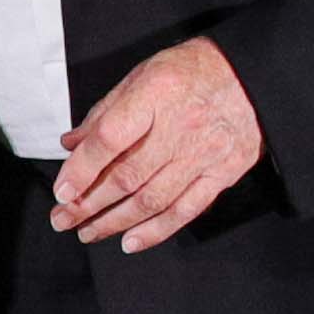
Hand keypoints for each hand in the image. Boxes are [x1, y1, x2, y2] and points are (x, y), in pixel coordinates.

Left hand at [50, 33, 260, 252]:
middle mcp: (180, 127)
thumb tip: (71, 145)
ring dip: (115, 222)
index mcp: (155, 94)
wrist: (252, 76)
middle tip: (63, 220)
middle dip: (89, 204)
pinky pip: (186, 209)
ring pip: (152, 199)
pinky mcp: (223, 173)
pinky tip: (131, 241)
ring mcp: (204, 153)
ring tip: (87, 232)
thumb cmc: (190, 72)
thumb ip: (105, 112)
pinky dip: (157, 230)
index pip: (110, 138)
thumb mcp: (142, 75)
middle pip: (127, 176)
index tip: (61, 192)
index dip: (82, 169)